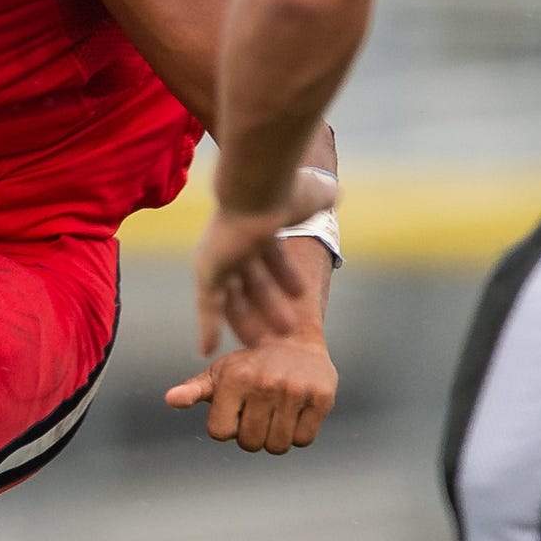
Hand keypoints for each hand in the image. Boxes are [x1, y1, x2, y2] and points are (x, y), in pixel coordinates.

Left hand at [166, 332, 335, 455]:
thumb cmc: (249, 364)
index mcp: (235, 378)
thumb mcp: (218, 374)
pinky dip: (298, 434)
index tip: (235, 409)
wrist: (292, 340)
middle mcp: (265, 383)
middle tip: (258, 412)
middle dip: (251, 435)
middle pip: (250, 443)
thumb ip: (193, 390)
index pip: (220, 433)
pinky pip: (303, 440)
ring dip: (275, 437)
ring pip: (278, 446)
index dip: (227, 426)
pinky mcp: (321, 397)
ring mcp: (295, 391)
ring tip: (276, 413)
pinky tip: (295, 412)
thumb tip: (170, 399)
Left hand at [193, 167, 339, 354]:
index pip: (272, 255)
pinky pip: (207, 306)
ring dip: (247, 321)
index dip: (286, 274)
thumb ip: (321, 197)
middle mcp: (237, 242)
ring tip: (264, 345)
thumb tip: (334, 192)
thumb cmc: (285, 191)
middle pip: (253, 281)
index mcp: (259, 225)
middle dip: (270, 304)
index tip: (300, 294)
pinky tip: (206, 351)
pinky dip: (207, 327)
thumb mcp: (311, 196)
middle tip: (287, 328)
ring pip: (233, 298)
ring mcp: (221, 258)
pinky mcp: (208, 271)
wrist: (256, 189)